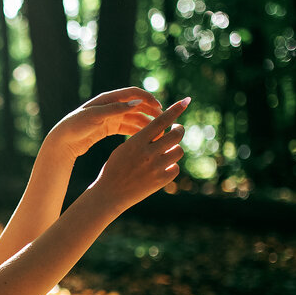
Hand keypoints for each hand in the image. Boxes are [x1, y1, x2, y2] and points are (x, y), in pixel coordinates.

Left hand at [47, 87, 162, 158]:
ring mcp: (110, 117)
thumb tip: (138, 102)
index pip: (133, 93)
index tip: (160, 108)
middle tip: (163, 121)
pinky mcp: (108, 128)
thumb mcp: (96, 116)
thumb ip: (116, 109)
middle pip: (136, 105)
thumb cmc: (76, 126)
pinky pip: (126, 128)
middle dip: (150, 112)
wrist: (63, 140)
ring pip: (133, 118)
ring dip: (145, 123)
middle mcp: (110, 106)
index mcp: (107, 99)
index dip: (148, 99)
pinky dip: (136, 131)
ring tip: (156, 132)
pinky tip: (145, 138)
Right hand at [92, 97, 188, 214]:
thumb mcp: (125, 148)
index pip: (161, 121)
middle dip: (179, 130)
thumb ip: (143, 139)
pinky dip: (171, 166)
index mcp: (137, 142)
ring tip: (167, 151)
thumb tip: (163, 131)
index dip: (175, 110)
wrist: (109, 193)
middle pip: (176, 134)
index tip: (186, 101)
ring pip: (179, 151)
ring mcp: (156, 168)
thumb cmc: (115, 168)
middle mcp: (148, 153)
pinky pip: (175, 168)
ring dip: (175, 149)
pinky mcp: (161, 181)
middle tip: (176, 129)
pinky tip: (162, 167)